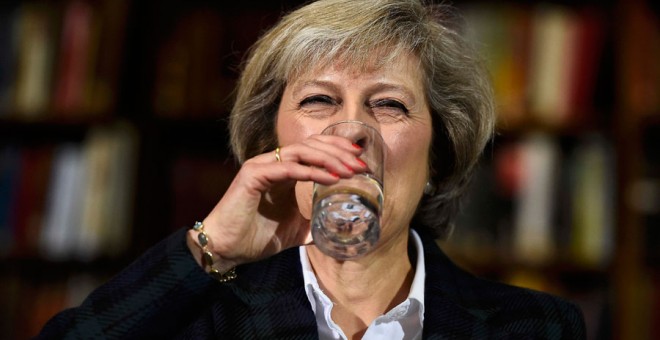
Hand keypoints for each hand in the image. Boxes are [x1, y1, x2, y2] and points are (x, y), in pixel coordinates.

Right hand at [186, 134, 365, 271]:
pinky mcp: (253, 174)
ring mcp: (262, 165)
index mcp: (283, 171)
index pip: (314, 148)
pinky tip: (329, 178)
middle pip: (312, 144)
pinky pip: (288, 167)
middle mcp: (273, 162)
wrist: (226, 249)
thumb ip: (313, 223)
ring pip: (301, 150)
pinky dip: (311, 171)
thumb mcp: (295, 230)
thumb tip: (334, 228)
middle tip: (361, 164)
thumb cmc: (255, 238)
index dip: (338, 149)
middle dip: (339, 151)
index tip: (360, 159)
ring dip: (329, 158)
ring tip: (349, 170)